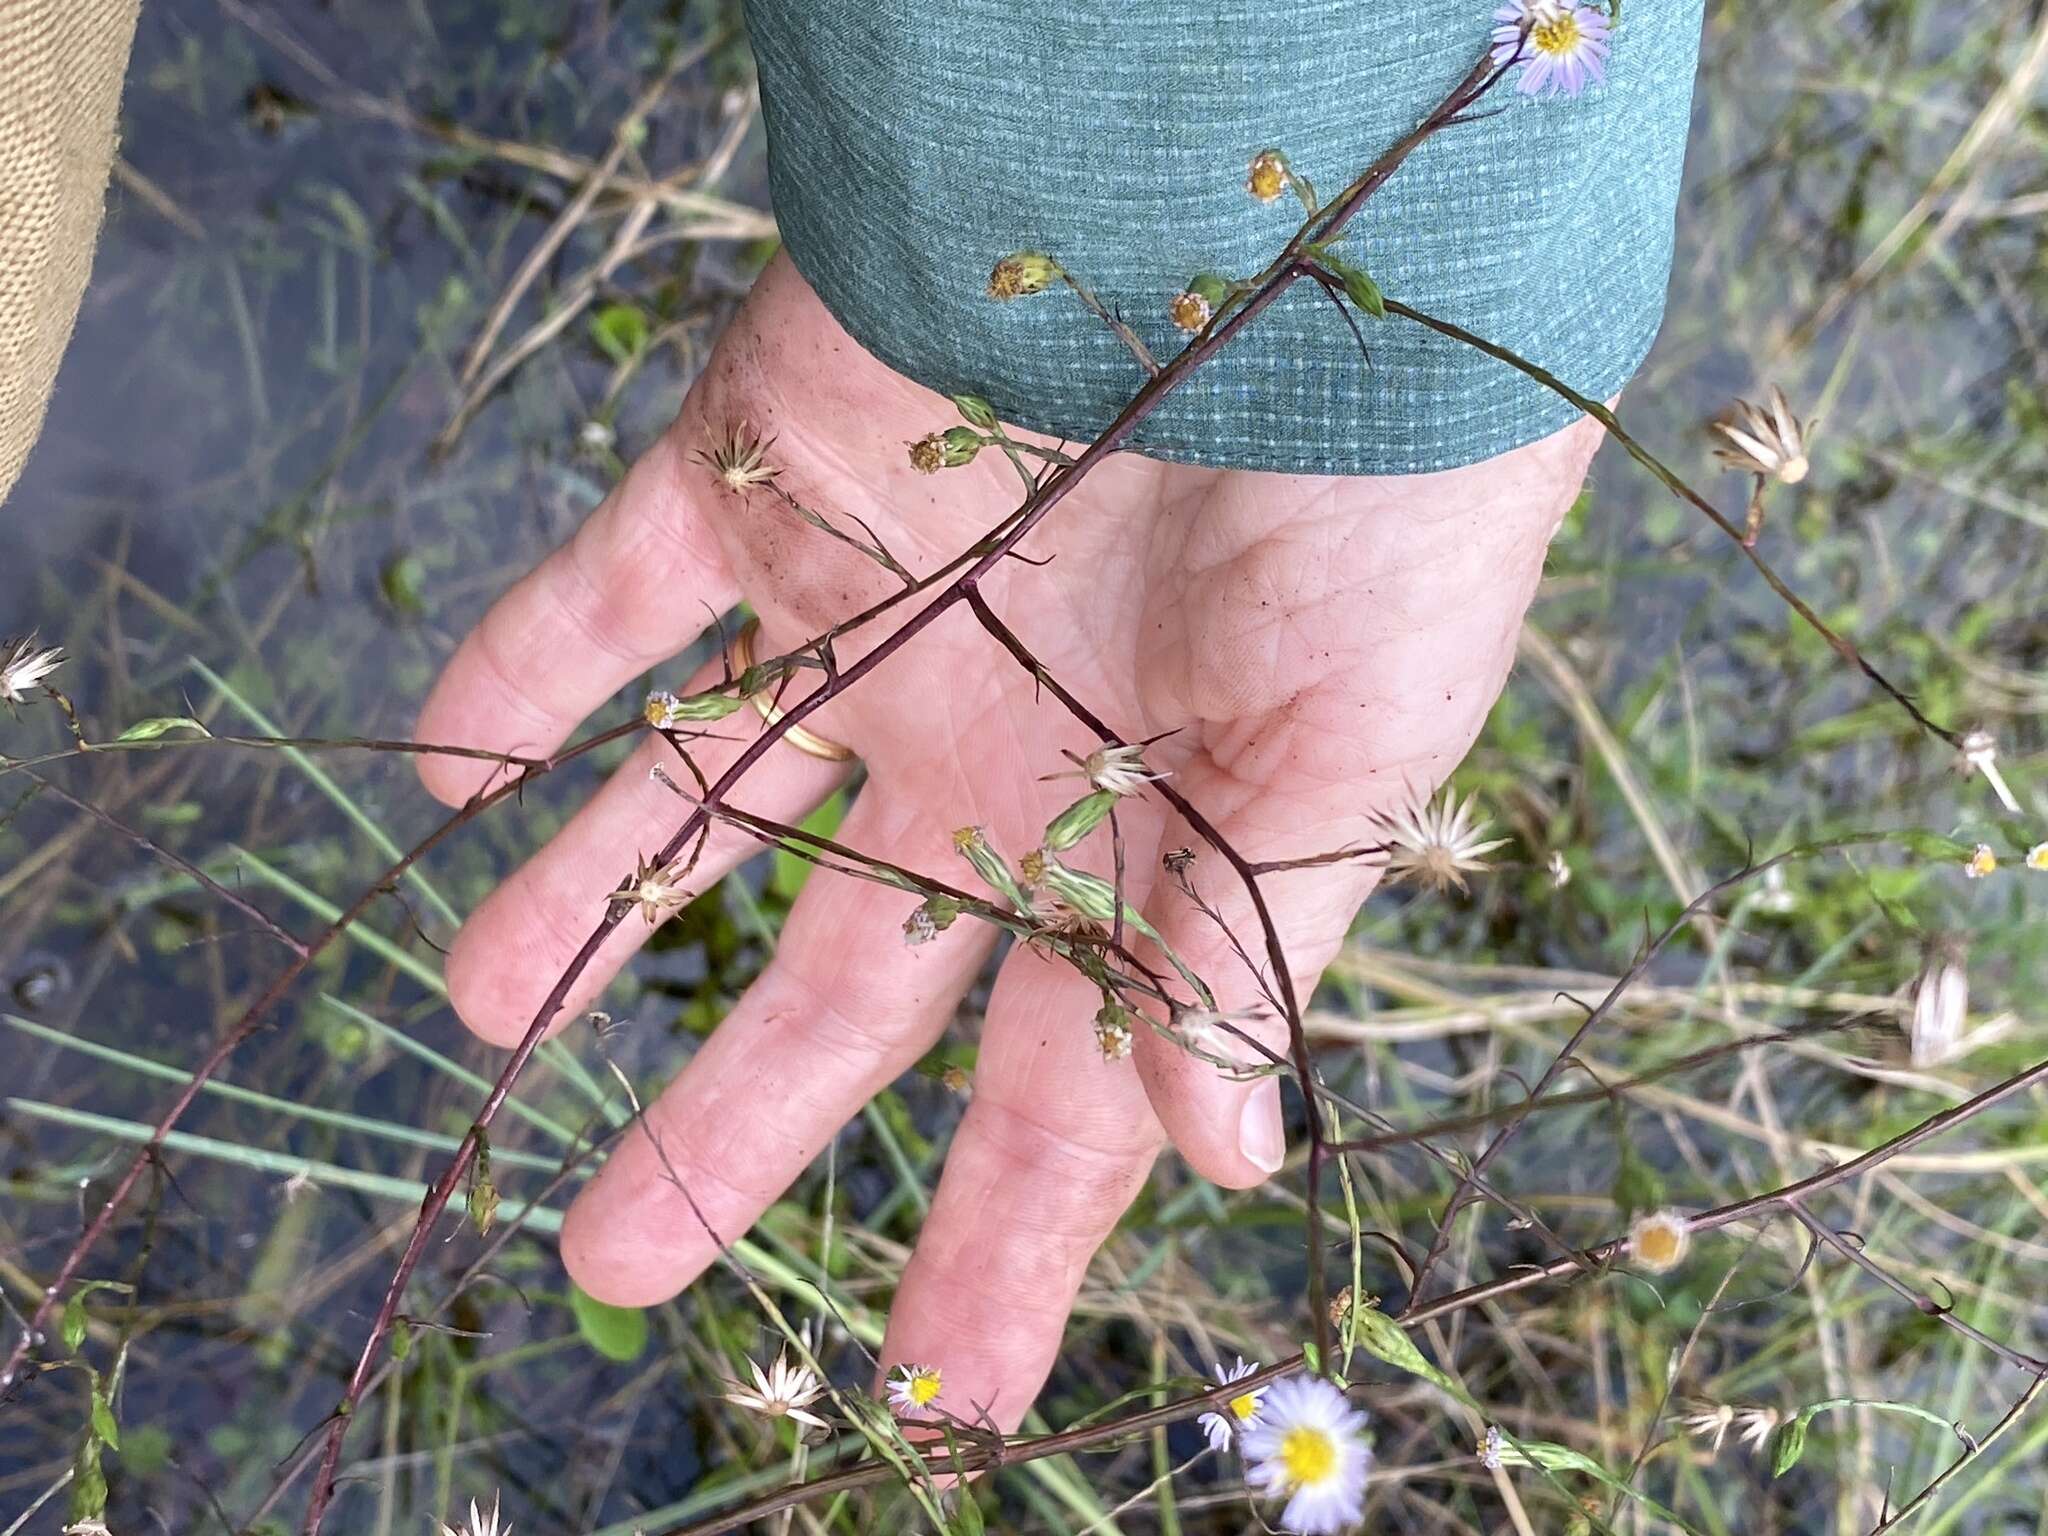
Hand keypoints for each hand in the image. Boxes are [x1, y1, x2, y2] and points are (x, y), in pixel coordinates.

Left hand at [415, 252, 1601, 1427]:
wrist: (1311, 233)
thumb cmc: (1387, 502)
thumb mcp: (1350, 753)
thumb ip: (1246, 947)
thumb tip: (1220, 1170)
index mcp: (1137, 842)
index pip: (1052, 1085)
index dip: (1002, 1243)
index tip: (939, 1400)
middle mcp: (991, 756)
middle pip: (836, 978)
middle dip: (732, 1126)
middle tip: (619, 1266)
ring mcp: (872, 623)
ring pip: (694, 796)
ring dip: (581, 904)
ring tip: (472, 1014)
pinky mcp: (777, 479)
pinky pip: (618, 586)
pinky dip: (523, 664)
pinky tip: (442, 760)